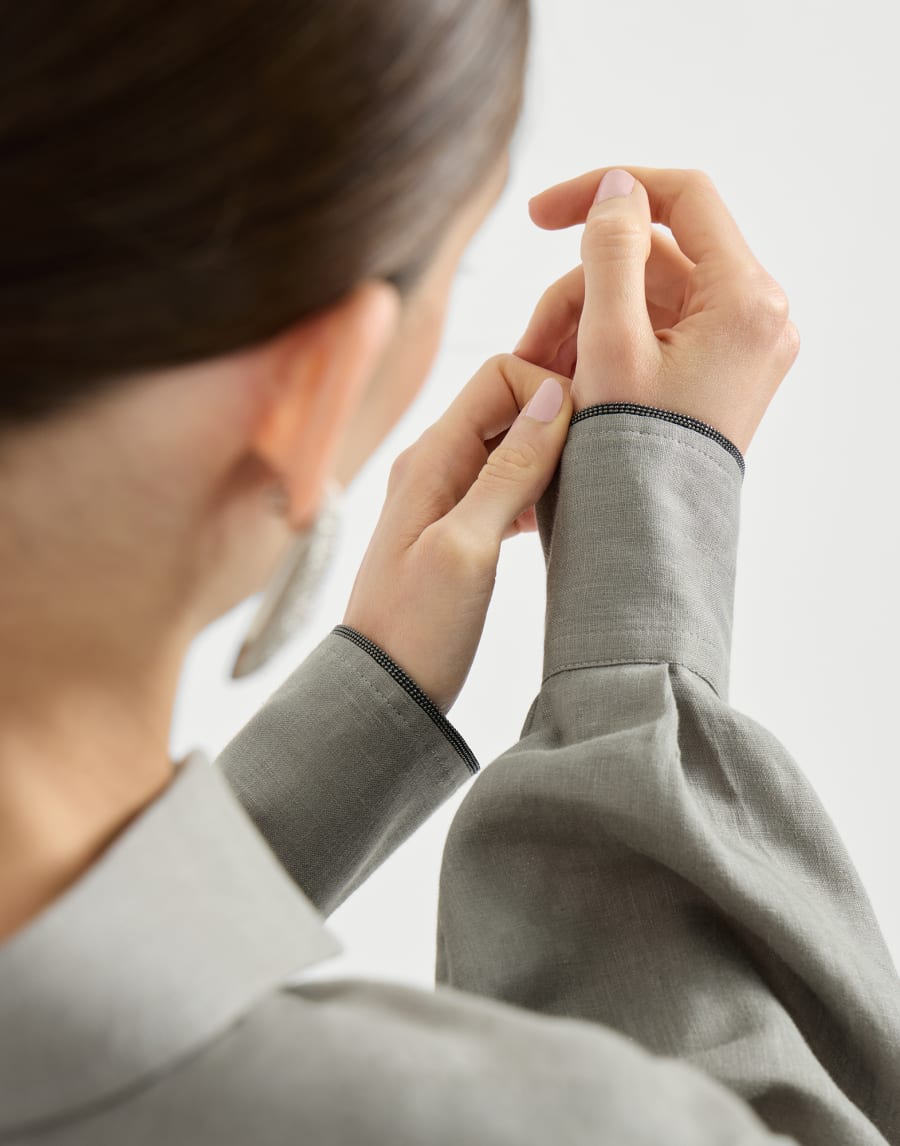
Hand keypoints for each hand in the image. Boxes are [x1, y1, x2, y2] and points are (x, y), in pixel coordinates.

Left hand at [341, 357, 572, 714]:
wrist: (383, 689)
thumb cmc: (417, 627)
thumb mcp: (468, 548)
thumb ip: (509, 473)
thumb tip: (555, 400)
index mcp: (431, 457)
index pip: (499, 376)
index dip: (549, 390)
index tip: (587, 433)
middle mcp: (434, 465)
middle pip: (506, 403)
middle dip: (556, 416)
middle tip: (598, 456)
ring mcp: (443, 495)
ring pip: (510, 444)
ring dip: (550, 454)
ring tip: (585, 487)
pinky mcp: (456, 527)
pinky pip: (504, 483)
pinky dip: (537, 487)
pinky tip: (558, 517)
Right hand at [514, 167, 800, 455]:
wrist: (653, 544)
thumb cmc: (631, 457)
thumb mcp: (608, 344)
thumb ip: (611, 251)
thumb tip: (617, 188)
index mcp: (747, 300)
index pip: (683, 198)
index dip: (606, 191)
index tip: (539, 215)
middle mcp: (758, 317)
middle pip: (654, 258)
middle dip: (582, 288)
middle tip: (529, 340)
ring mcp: (743, 347)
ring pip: (648, 297)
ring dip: (586, 321)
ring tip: (540, 372)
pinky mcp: (722, 372)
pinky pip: (658, 332)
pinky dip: (609, 344)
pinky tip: (567, 379)